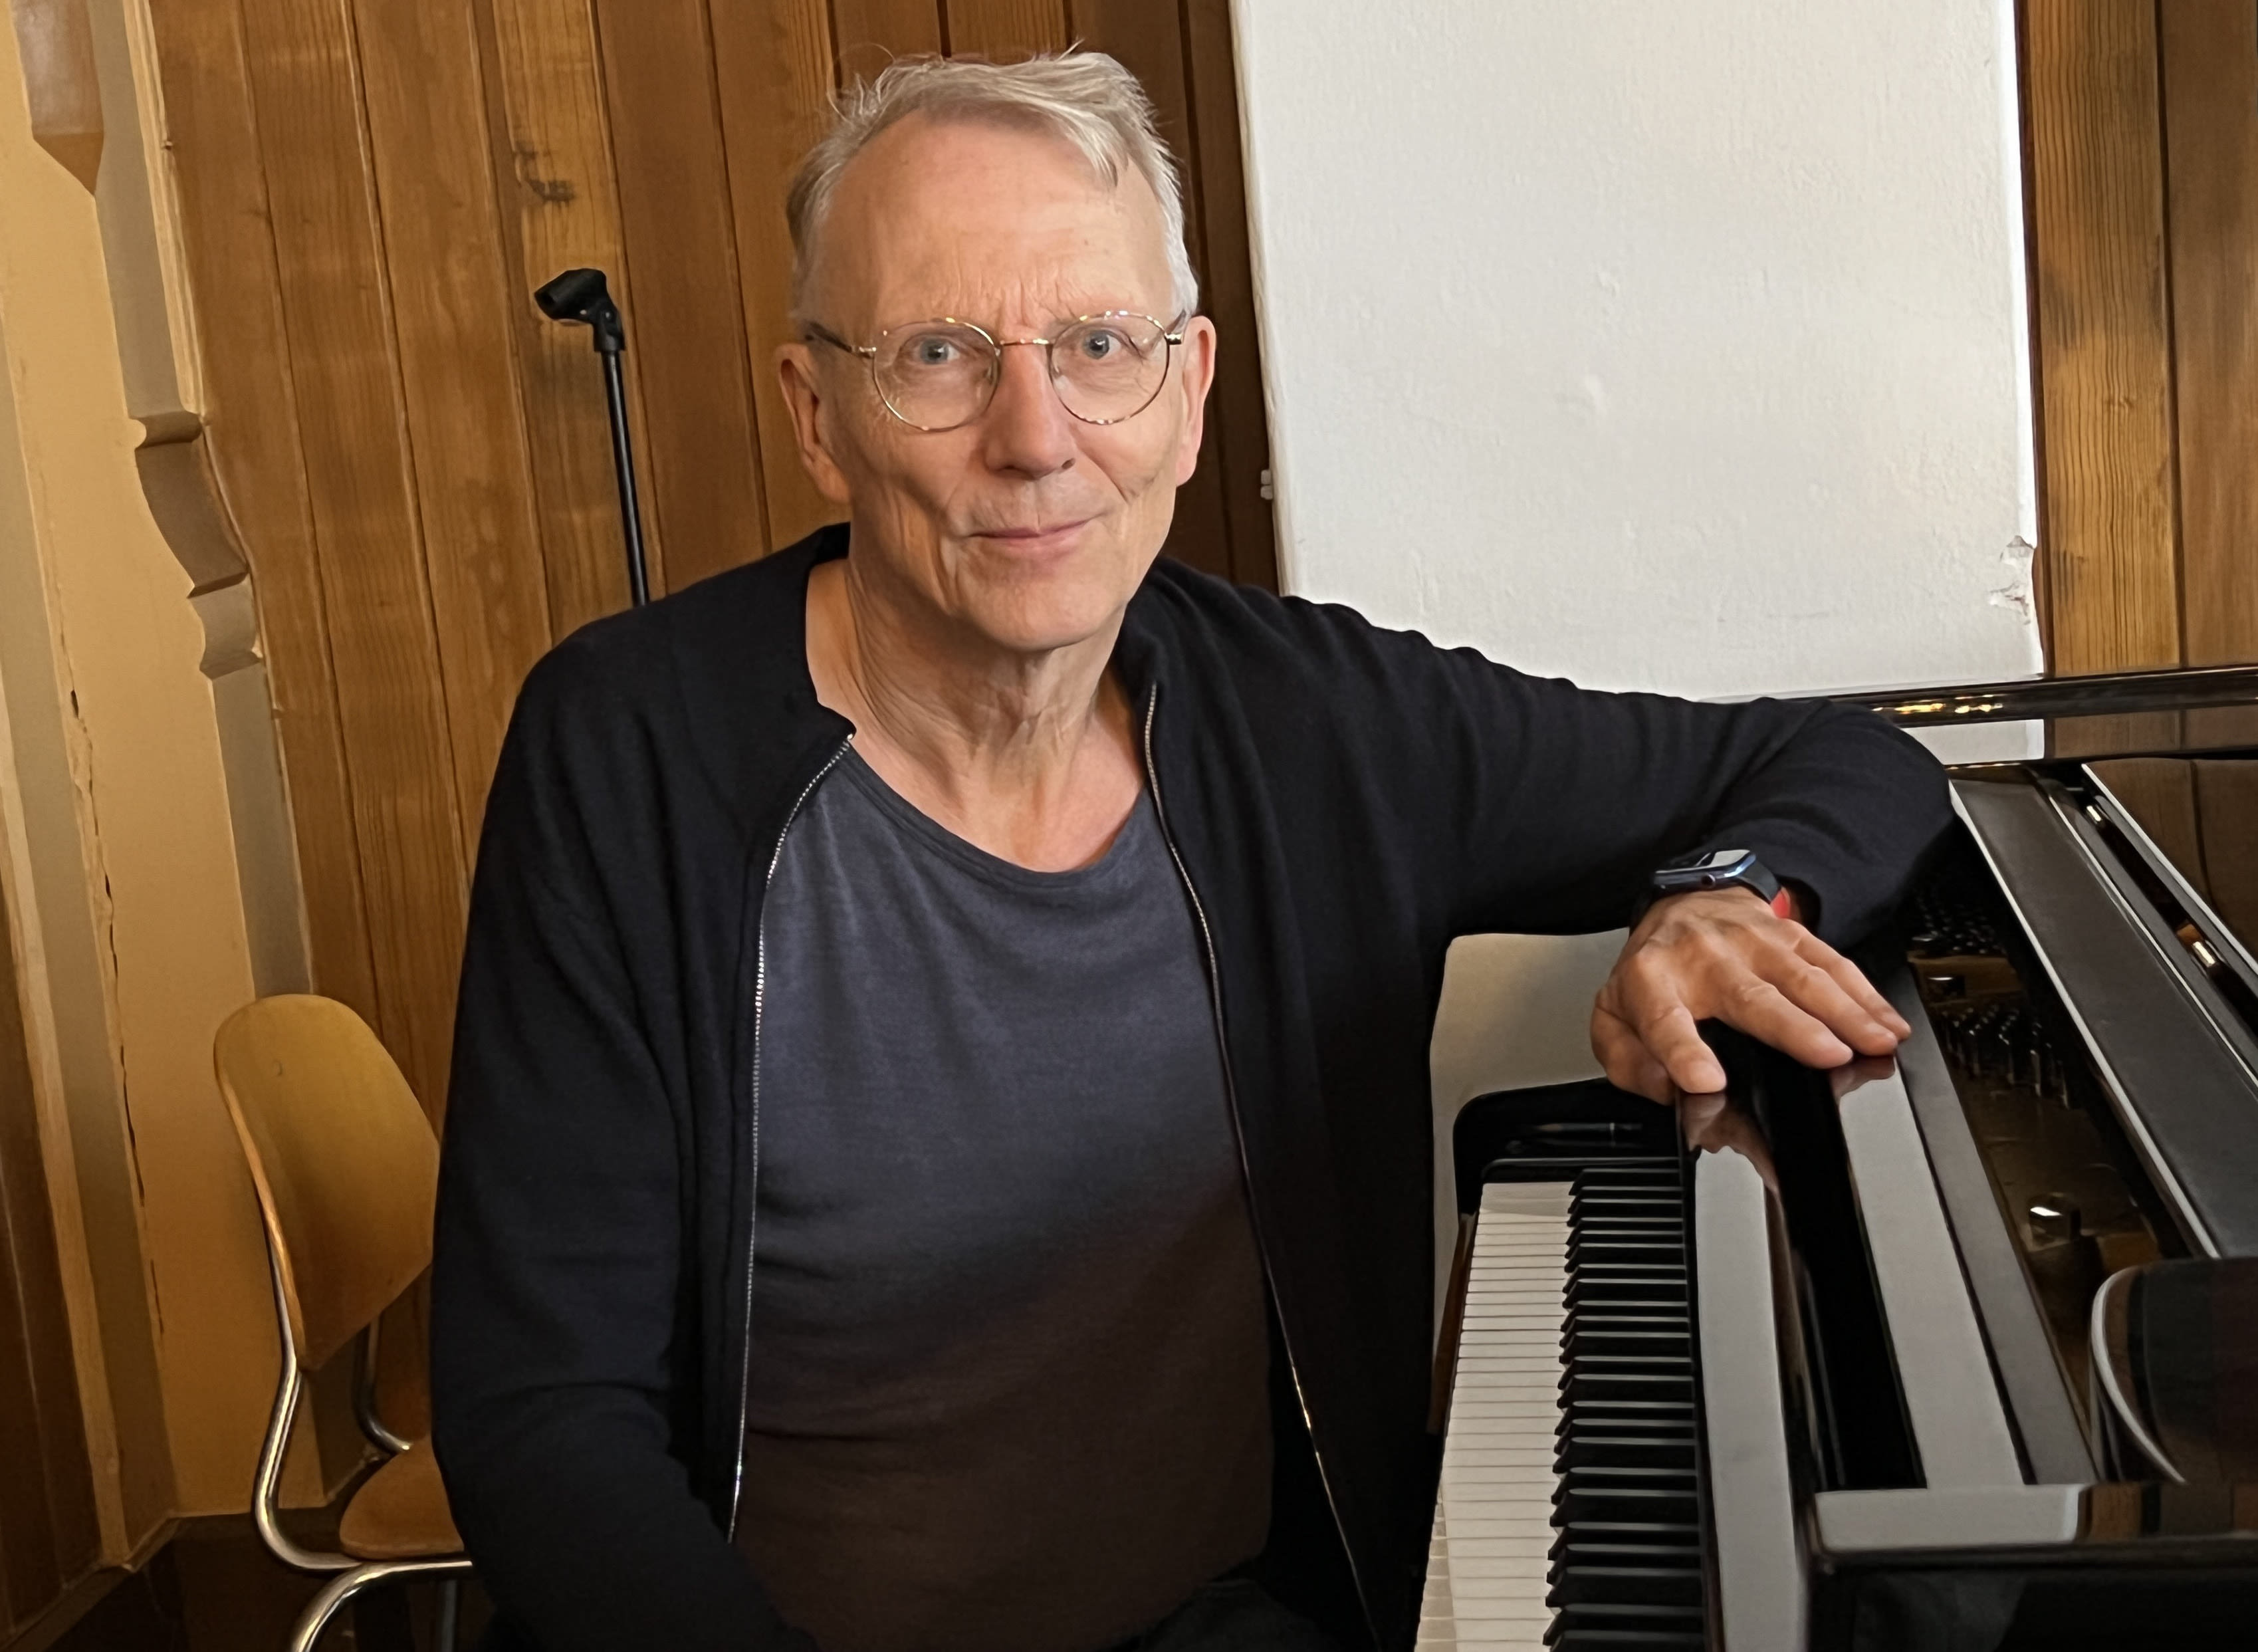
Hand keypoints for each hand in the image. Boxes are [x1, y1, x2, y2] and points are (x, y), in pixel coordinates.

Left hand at [1590, 888, 1909, 1101]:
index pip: (1664, 1019)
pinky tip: (1887, 1023)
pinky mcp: (1791, 935)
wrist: (1685, 902)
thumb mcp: (1614, 1017)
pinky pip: (1832, 964)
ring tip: (1873, 1043)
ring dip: (1845, 1012)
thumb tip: (1665, 1089)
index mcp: (1652, 981)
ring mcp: (1752, 943)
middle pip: (1750, 996)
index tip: (1705, 1080)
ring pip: (1802, 977)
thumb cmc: (1655, 972)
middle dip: (1793, 1028)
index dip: (1683, 1050)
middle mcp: (1704, 957)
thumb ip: (1629, 1062)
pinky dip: (1865, 995)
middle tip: (1826, 1056)